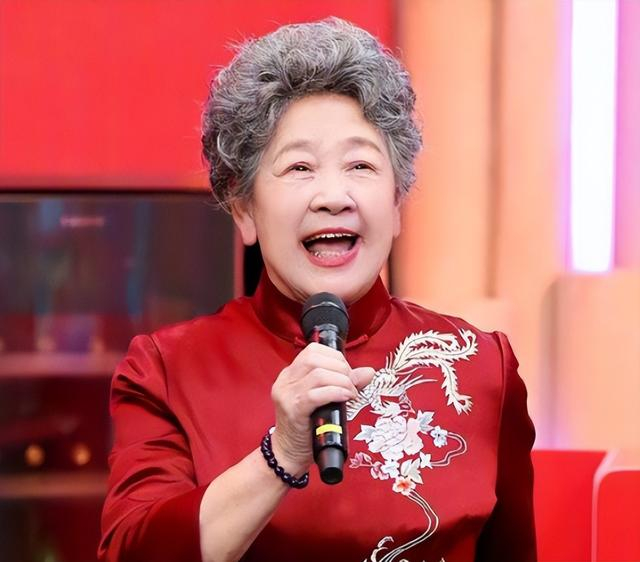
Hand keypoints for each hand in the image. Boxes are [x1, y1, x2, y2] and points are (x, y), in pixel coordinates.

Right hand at [270, 343, 373, 474]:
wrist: (290, 452)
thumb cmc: (308, 425)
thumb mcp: (325, 399)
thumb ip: (345, 382)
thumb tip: (368, 371)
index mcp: (291, 373)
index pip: (313, 350)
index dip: (335, 357)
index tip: (347, 372)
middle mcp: (286, 380)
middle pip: (315, 358)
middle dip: (340, 368)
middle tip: (351, 384)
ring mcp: (287, 394)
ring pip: (317, 374)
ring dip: (342, 381)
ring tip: (350, 393)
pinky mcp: (293, 410)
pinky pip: (315, 394)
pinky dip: (336, 392)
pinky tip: (346, 398)